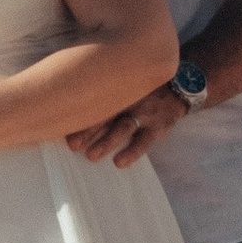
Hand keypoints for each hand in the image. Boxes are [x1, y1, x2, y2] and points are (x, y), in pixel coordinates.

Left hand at [65, 80, 189, 168]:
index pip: (95, 96)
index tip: (61, 121)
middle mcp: (129, 98)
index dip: (79, 110)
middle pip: (105, 113)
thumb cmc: (142, 87)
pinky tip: (120, 163)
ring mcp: (144, 112)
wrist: (180, 86)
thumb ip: (104, 88)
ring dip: (106, 141)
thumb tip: (69, 99)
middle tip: (72, 144)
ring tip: (91, 156)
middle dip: (88, 129)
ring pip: (123, 127)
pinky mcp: (158, 126)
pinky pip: (144, 141)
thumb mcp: (125, 79)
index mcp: (117, 86)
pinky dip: (132, 152)